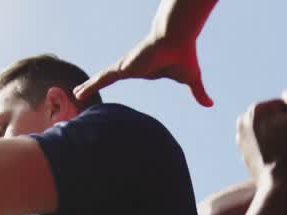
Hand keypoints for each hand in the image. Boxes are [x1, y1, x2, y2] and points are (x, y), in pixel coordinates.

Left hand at [74, 31, 211, 106]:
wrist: (177, 39)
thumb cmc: (183, 55)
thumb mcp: (191, 79)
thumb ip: (198, 92)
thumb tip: (210, 104)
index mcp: (143, 69)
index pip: (125, 76)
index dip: (117, 79)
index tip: (110, 84)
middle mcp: (131, 67)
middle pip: (110, 78)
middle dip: (97, 85)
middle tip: (83, 93)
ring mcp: (125, 66)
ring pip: (103, 79)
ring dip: (89, 87)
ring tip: (76, 94)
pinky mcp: (123, 67)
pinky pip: (103, 79)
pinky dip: (91, 86)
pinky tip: (79, 92)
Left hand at [235, 90, 286, 180]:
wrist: (278, 184)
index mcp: (256, 109)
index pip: (284, 103)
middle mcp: (243, 120)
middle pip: (272, 115)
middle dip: (283, 123)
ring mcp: (241, 138)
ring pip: (266, 129)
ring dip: (275, 133)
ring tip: (285, 148)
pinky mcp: (243, 153)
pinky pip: (260, 143)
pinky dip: (268, 145)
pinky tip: (277, 155)